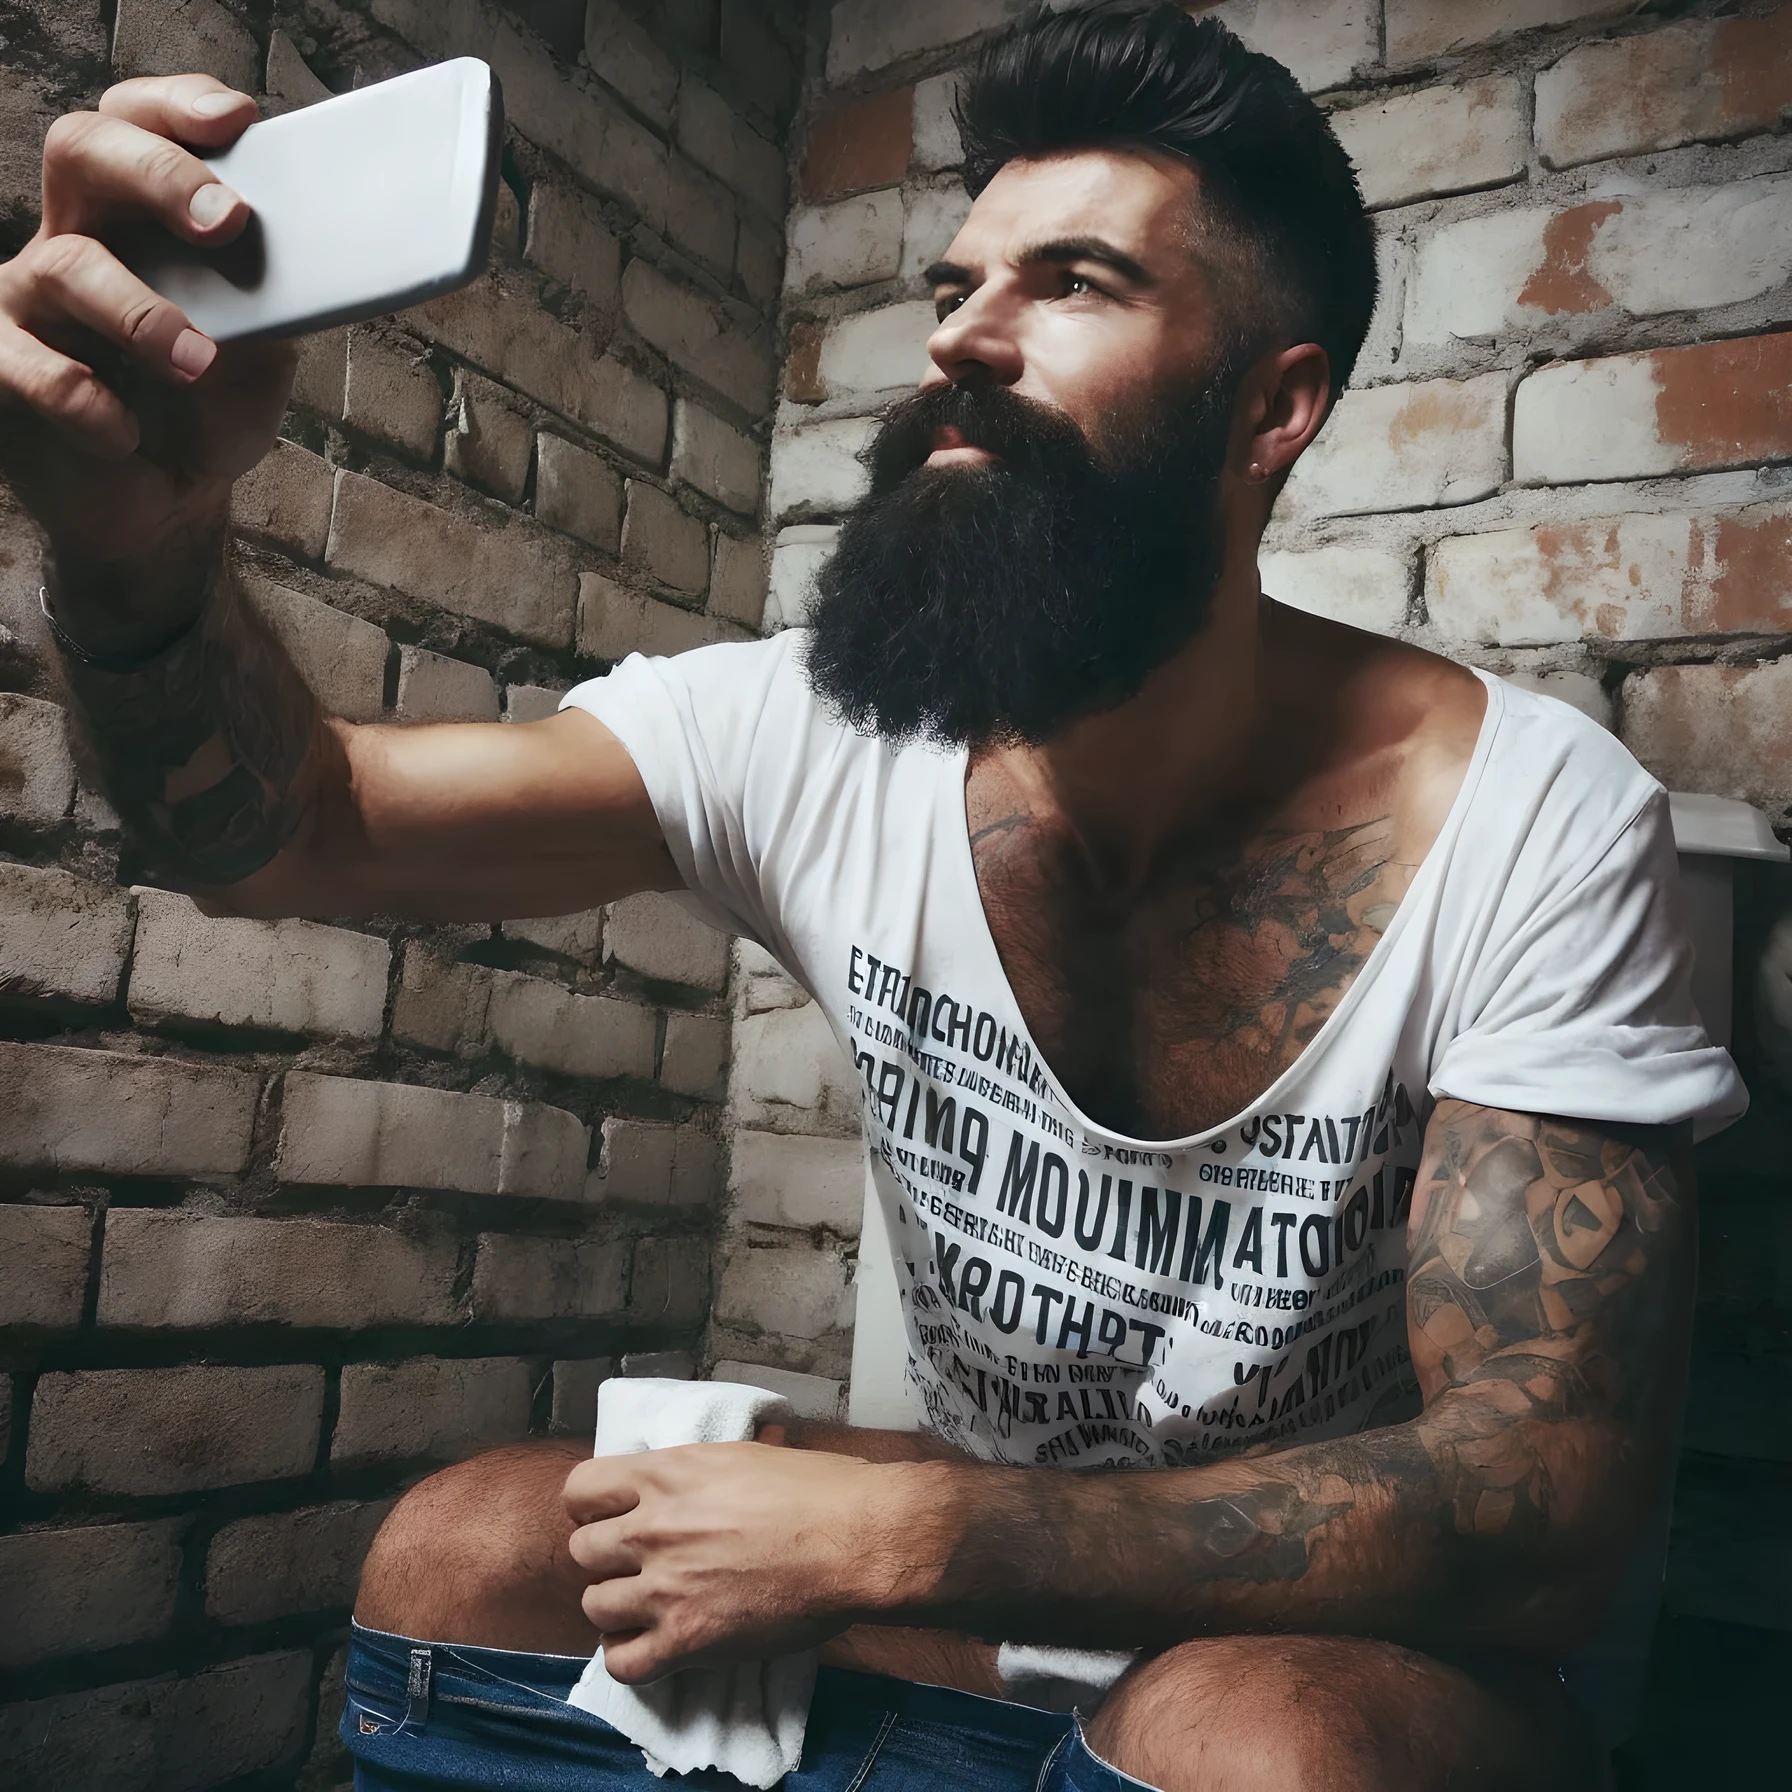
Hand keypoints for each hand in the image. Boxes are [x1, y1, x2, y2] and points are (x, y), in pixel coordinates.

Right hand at [0, 74, 296, 641]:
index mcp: (138, 214)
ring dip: (142, 314)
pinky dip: (85, 402)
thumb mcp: (266, 343)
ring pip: (64, 266)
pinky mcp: (4, 369)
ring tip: (198, 363)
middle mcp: (77, 236)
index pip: (140, 122)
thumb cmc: (212, 406)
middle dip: (160, 175)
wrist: (171, 502)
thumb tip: (335, 254)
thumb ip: (280, 291)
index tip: (239, 121)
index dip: (180, 107)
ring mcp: (33, 301)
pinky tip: (124, 433)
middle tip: (228, 222)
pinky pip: (27, 366)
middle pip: (83, 149)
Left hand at [563, 1442, 945, 1682]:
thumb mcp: (745, 1456)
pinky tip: (654, 1646)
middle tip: (638, 1565)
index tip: (613, 1516)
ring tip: (647, 1607)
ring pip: (593, 1606)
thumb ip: (697, 1473)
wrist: (857, 1539)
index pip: (580, 1490)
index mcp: (667, 1474)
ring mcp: (665, 1587)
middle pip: (582, 1551)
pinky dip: (631, 1658)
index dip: (592, 1507)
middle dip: (606, 1559)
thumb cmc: (819, 1490)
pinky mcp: (686, 1639)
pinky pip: (623, 1662)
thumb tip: (690, 1480)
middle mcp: (653, 1529)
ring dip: (616, 1608)